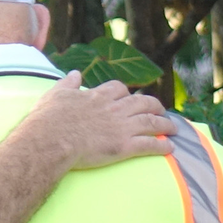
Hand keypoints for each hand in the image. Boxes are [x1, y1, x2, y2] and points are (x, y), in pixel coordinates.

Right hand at [27, 71, 174, 169]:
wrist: (51, 140)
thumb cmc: (49, 119)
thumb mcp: (56, 94)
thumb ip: (67, 84)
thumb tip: (74, 73)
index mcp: (98, 96)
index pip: (118, 89)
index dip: (126, 93)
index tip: (128, 97)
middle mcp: (114, 109)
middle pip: (142, 102)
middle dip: (155, 106)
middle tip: (161, 110)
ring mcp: (121, 127)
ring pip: (151, 122)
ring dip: (165, 124)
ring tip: (173, 128)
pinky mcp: (124, 146)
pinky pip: (148, 145)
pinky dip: (161, 146)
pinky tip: (169, 148)